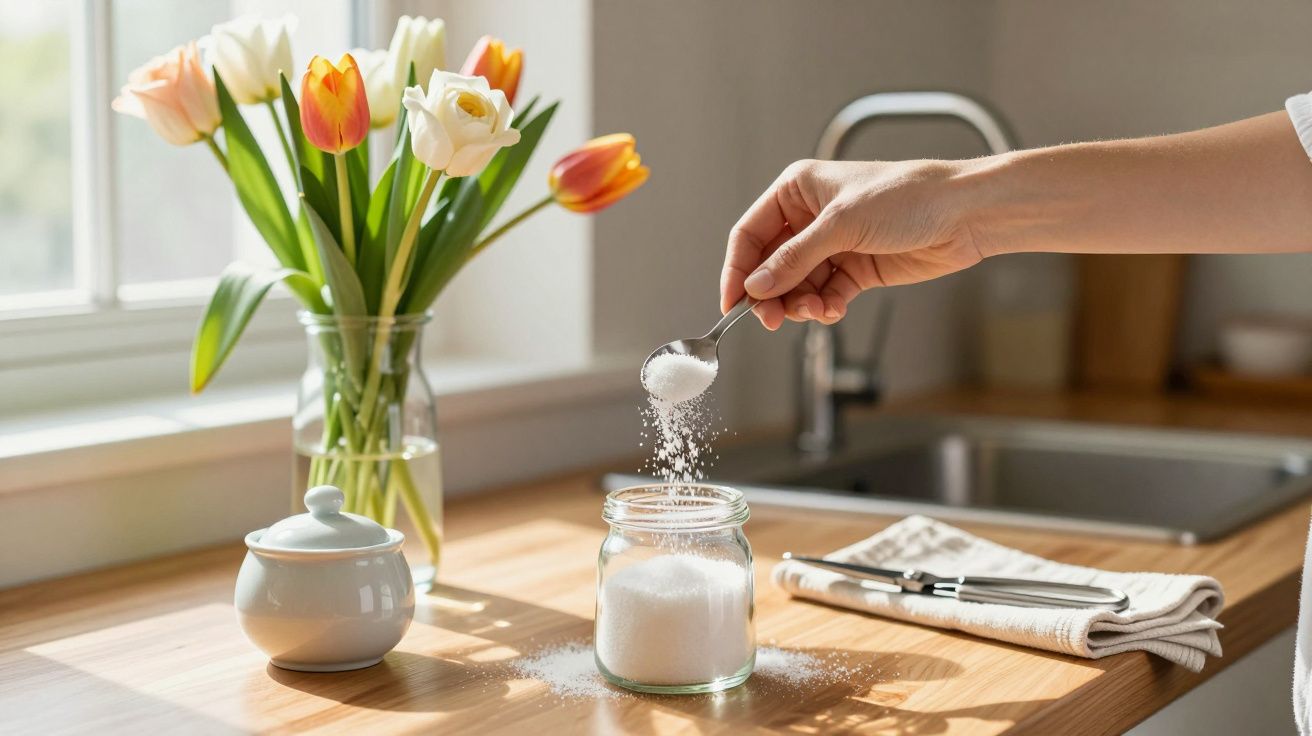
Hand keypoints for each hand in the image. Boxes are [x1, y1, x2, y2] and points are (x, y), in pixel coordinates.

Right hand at [721, 158, 984, 328]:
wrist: (964, 214)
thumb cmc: (908, 197)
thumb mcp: (842, 225)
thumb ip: (794, 259)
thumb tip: (755, 287)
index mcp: (798, 190)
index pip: (751, 234)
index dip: (738, 269)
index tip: (732, 303)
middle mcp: (810, 218)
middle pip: (770, 266)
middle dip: (770, 294)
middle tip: (771, 319)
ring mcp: (833, 245)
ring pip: (797, 286)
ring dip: (800, 304)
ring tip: (816, 311)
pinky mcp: (855, 270)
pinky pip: (825, 295)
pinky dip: (825, 307)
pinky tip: (834, 309)